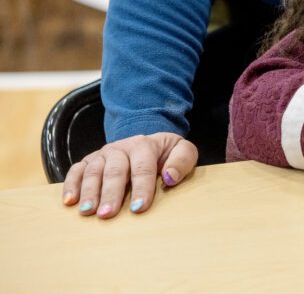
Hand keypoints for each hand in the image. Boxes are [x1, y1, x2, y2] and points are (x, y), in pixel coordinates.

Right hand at [61, 133, 197, 218]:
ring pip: (93, 171)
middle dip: (111, 193)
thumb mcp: (182, 151)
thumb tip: (170, 177)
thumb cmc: (166, 153)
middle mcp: (121, 148)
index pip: (142, 168)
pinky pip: (76, 170)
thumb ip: (182, 161)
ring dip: (89, 192)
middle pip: (115, 171)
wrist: (147, 141)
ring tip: (87, 212)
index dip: (141, 188)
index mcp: (144, 145)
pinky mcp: (89, 161)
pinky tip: (69, 201)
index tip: (138, 209)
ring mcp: (103, 154)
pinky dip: (71, 184)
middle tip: (107, 214)